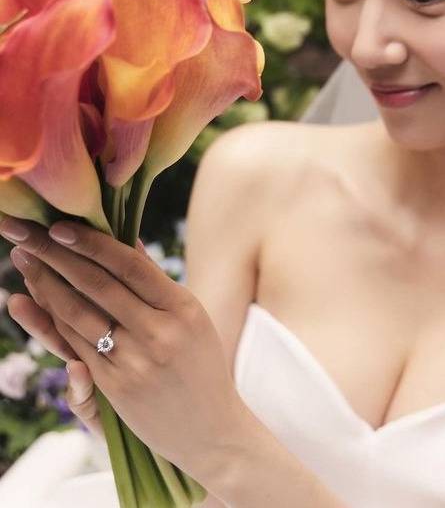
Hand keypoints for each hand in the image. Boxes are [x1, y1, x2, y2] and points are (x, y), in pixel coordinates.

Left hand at [1, 218, 247, 479]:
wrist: (211, 429)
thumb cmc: (201, 365)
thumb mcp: (191, 317)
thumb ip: (156, 282)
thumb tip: (127, 239)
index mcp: (182, 308)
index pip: (130, 266)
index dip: (91, 243)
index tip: (60, 225)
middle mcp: (159, 333)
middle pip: (97, 285)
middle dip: (55, 255)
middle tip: (25, 233)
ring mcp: (134, 362)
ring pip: (78, 315)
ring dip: (44, 284)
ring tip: (23, 260)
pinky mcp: (115, 388)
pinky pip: (75, 346)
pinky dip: (50, 321)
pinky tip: (31, 301)